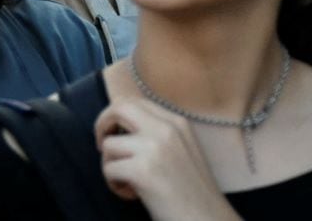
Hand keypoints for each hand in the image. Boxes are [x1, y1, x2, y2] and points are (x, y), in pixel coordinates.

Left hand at [94, 93, 235, 220]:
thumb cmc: (193, 193)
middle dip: (103, 125)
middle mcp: (167, 129)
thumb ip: (159, 134)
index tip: (114, 134)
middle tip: (102, 147)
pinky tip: (131, 194)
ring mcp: (155, 148)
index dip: (116, 115)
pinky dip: (113, 185)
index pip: (135, 102)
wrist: (209, 220)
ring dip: (110, 165)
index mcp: (178, 123)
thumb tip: (119, 124)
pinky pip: (109, 169)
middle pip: (119, 108)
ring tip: (128, 183)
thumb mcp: (183, 150)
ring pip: (109, 144)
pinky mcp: (143, 170)